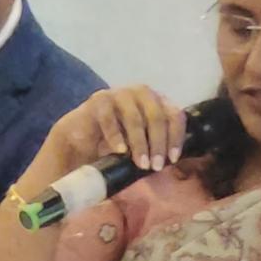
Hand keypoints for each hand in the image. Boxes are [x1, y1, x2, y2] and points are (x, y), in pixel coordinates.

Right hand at [43, 85, 186, 174]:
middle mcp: (142, 93)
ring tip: (141, 164)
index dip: (176, 137)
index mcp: (158, 102)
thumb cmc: (120, 144)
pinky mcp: (99, 100)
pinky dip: (116, 136)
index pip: (175, 115)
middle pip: (157, 116)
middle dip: (159, 143)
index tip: (173, 159)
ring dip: (140, 143)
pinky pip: (110, 118)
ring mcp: (120, 93)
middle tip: (156, 166)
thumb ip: (158, 149)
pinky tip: (120, 151)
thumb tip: (173, 163)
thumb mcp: (144, 147)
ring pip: (135, 118)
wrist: (84, 139)